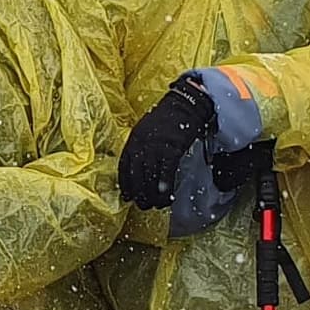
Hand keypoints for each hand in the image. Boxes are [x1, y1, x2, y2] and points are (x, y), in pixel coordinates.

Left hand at [117, 77, 214, 213]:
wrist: (186, 104)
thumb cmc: (168, 117)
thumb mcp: (147, 128)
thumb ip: (141, 146)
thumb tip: (140, 165)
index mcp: (133, 139)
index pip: (124, 166)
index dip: (125, 184)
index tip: (127, 197)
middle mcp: (141, 144)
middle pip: (136, 175)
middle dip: (139, 194)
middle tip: (143, 206)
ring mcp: (156, 146)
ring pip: (151, 177)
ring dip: (153, 195)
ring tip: (156, 205)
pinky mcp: (172, 148)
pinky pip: (166, 172)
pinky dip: (165, 186)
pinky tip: (167, 198)